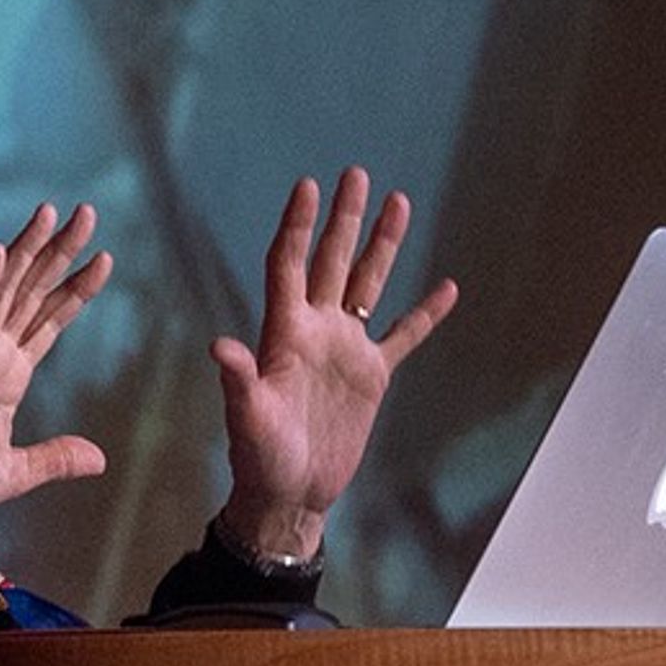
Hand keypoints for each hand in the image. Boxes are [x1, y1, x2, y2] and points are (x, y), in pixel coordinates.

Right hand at [0, 202, 111, 538]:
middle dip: (60, 252)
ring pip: (3, 292)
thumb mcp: (14, 474)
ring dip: (26, 251)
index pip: (48, 321)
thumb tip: (98, 458)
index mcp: (6, 378)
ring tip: (52, 212)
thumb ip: (54, 458)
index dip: (76, 289)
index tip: (103, 258)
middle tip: (87, 212)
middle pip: (31, 293)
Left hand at [210, 169, 456, 565]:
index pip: (288, 264)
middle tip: (355, 173)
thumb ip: (239, 381)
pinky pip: (404, 335)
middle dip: (344, 218)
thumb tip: (218, 346)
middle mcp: (315, 330)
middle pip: (331, 260)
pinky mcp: (371, 376)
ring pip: (367, 284)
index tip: (306, 185)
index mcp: (283, 332)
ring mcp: (345, 349)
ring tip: (399, 201)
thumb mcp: (247, 420)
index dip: (297, 226)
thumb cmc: (260, 458)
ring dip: (383, 245)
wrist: (290, 493)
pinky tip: (446, 288)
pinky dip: (425, 314)